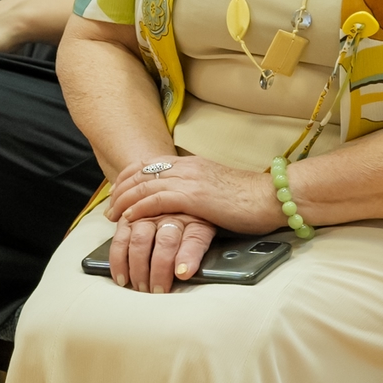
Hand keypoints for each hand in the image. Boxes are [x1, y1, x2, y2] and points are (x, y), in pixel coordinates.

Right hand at [104, 210, 216, 292]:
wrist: (175, 195)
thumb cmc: (190, 219)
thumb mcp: (205, 230)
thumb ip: (198, 249)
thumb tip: (186, 272)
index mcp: (194, 219)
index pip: (194, 239)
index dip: (188, 257)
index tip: (183, 274)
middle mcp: (170, 215)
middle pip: (166, 242)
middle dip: (160, 269)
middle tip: (158, 291)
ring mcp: (147, 215)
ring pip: (140, 241)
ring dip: (139, 267)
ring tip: (141, 287)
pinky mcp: (128, 219)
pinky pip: (120, 239)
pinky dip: (118, 260)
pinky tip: (122, 277)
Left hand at [106, 151, 285, 243]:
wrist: (273, 197)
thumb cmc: (250, 199)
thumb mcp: (217, 189)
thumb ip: (197, 190)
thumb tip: (184, 202)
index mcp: (191, 163)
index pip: (149, 164)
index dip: (128, 178)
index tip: (117, 192)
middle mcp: (187, 167)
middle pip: (141, 173)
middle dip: (121, 190)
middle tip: (110, 209)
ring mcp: (190, 179)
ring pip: (144, 186)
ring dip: (124, 202)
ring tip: (113, 217)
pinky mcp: (194, 196)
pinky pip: (156, 200)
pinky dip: (139, 209)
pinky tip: (130, 219)